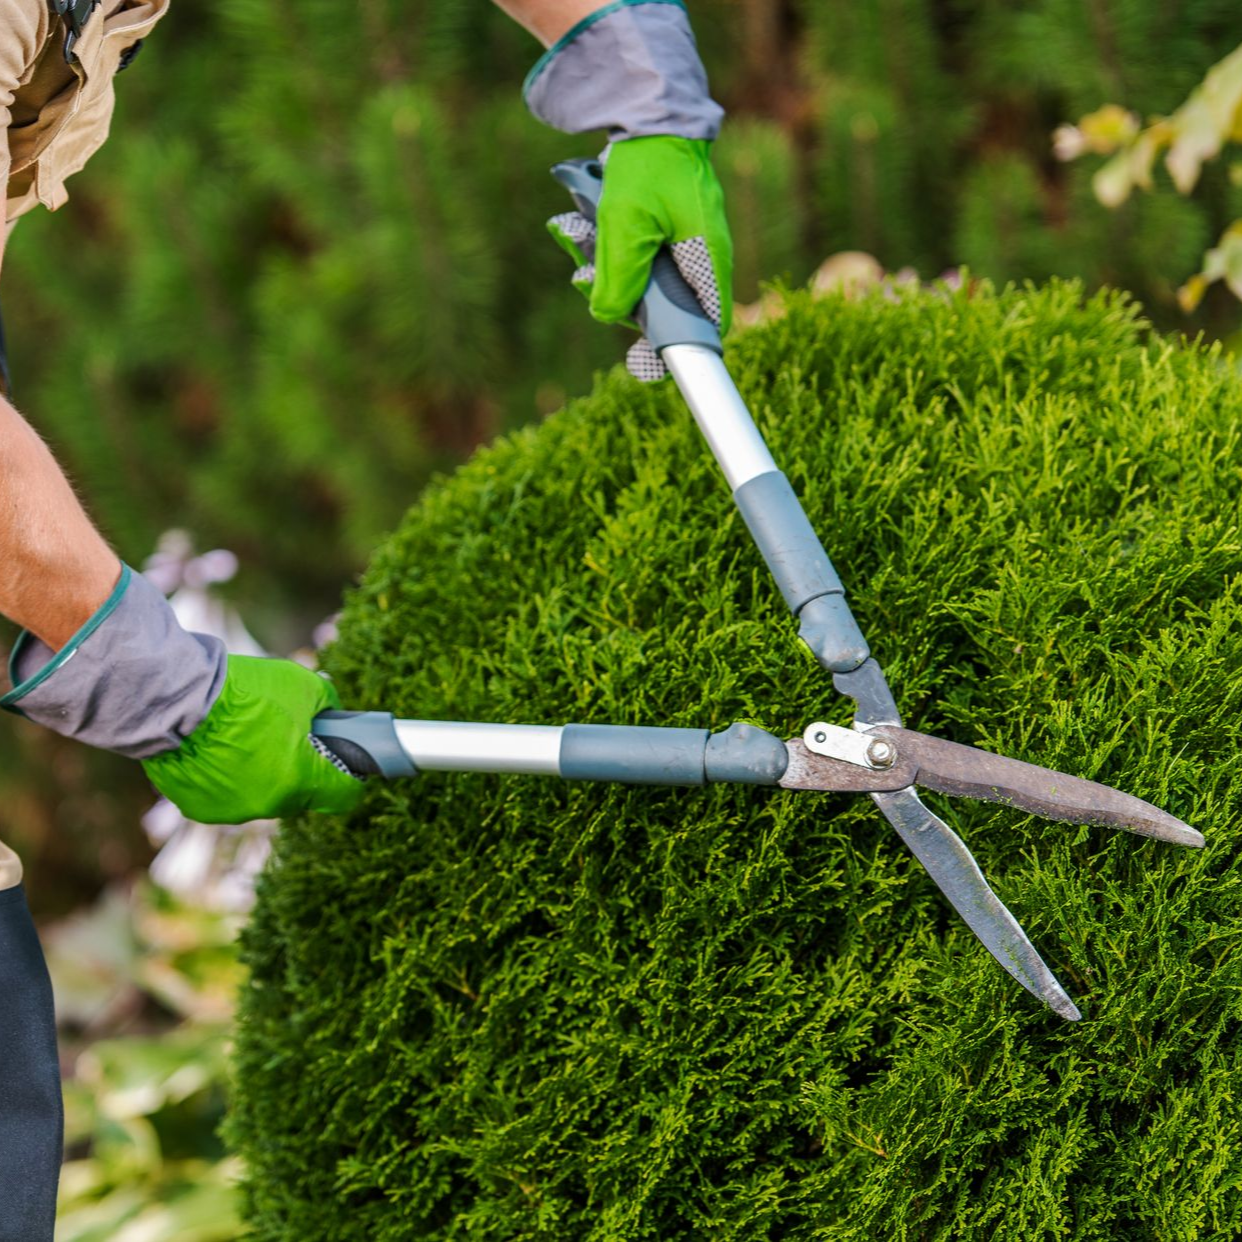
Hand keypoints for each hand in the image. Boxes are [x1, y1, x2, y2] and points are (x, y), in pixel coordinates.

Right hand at [143, 656, 362, 824]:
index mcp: (301, 780)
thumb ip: (327, 704)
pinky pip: (226, 796)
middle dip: (301, 768)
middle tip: (289, 737)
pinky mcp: (200, 809)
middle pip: (301, 793)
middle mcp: (269, 805)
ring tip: (246, 738)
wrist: (176, 697)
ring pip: (263, 796)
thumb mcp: (303, 685)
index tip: (345, 763)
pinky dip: (228, 778)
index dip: (350, 777)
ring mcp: (232, 811)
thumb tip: (332, 715)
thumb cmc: (244, 691)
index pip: (343, 796)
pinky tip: (218, 749)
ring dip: (263, 774)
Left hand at [521, 2, 729, 378]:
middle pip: (664, 308)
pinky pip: (632, 254)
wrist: (648, 112)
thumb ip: (618, 280)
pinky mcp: (661, 228)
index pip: (709, 327)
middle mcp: (702, 256)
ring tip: (577, 237)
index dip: (680, 350)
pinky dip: (605, 246)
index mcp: (709, 262)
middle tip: (589, 279)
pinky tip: (580, 225)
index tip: (645, 360)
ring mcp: (681, 242)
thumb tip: (608, 317)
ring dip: (602, 268)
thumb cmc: (646, 169)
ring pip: (641, 281)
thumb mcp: (625, 229)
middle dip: (621, 299)